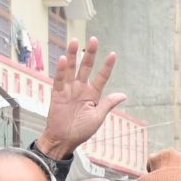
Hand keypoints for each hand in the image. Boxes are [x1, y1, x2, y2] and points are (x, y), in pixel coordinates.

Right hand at [38, 37, 125, 159]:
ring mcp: (69, 90)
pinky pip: (59, 80)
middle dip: (90, 54)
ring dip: (73, 55)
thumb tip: (123, 95)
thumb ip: (108, 104)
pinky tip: (64, 59)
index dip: (107, 66)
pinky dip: (61, 70)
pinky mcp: (57, 94)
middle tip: (93, 40)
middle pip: (86, 67)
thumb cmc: (81, 131)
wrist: (64, 140)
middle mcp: (81, 89)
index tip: (113, 54)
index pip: (101, 77)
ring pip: (72, 69)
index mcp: (92, 94)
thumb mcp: (98, 117)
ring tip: (75, 41)